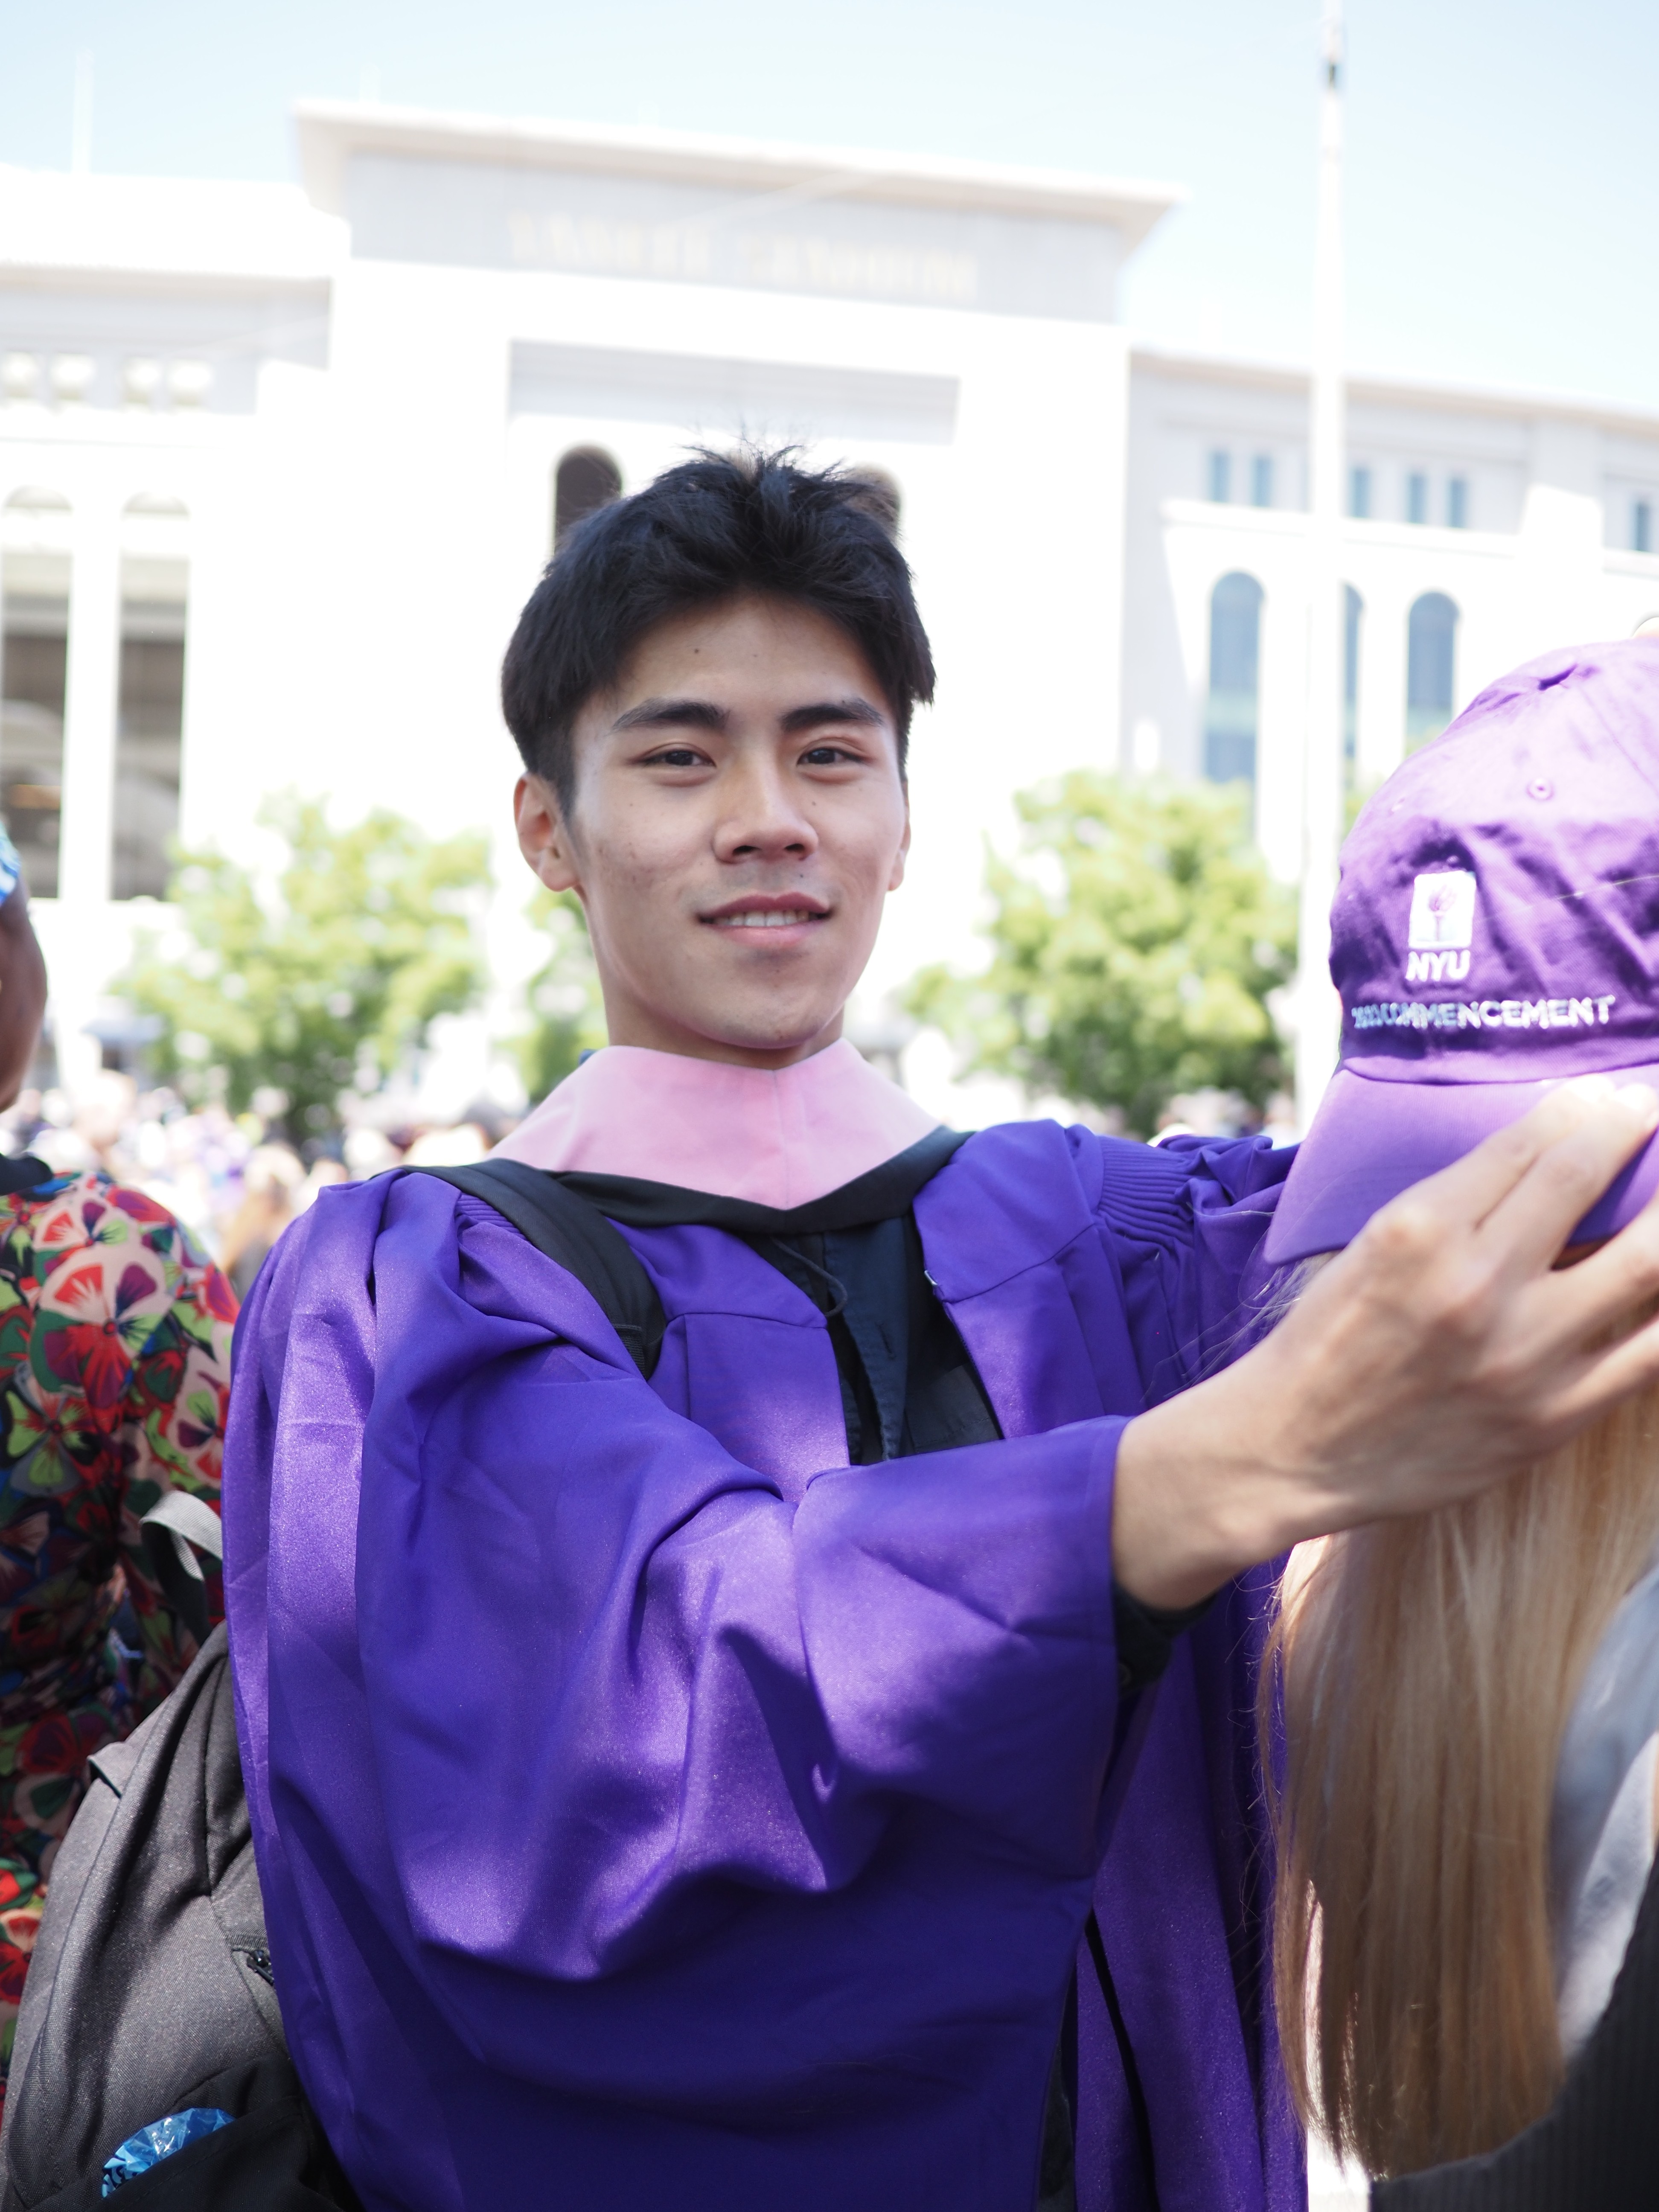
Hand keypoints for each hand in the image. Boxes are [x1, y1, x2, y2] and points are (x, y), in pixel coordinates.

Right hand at [1113, 1076, 1658, 1607]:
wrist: (1293, 1450)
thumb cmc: (1328, 1339)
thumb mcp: (1370, 1246)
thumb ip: (1456, 1204)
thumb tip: (1549, 1154)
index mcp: (1418, 1231)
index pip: (1526, 1143)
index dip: (1581, 1108)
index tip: (1606, 1097)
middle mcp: (1474, 1286)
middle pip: (1586, 1180)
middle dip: (1632, 1130)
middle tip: (1648, 1116)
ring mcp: (1522, 1357)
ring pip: (1647, 1264)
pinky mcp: (1551, 1418)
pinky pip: (1651, 1356)